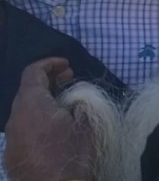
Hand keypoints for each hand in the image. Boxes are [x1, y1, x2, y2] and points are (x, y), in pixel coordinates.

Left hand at [5, 58, 94, 180]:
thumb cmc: (73, 155)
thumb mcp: (88, 123)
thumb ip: (80, 103)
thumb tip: (75, 99)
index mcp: (32, 104)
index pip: (33, 72)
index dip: (49, 63)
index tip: (67, 65)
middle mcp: (15, 118)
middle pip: (26, 91)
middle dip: (47, 82)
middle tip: (68, 81)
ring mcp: (11, 138)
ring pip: (23, 111)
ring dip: (42, 103)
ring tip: (63, 106)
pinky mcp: (12, 155)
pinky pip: (23, 129)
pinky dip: (36, 121)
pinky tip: (53, 131)